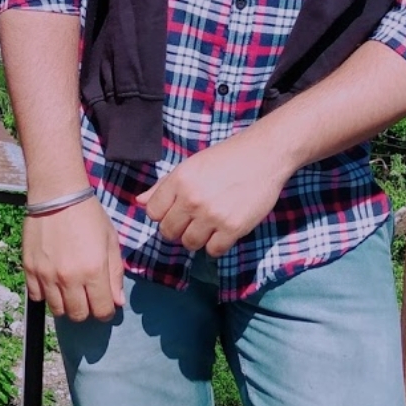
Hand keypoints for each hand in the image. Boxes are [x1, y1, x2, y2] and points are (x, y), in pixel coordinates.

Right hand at [22, 193, 124, 322]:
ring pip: (57, 310)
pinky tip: (52, 281)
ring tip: (70, 289)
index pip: (102, 311)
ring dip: (66, 304)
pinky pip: (37, 296)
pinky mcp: (30, 269)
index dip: (106, 311)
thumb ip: (115, 274)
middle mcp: (69, 278)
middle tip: (87, 297)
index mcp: (94, 270)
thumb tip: (117, 302)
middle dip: (87, 310)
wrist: (57, 195)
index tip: (105, 304)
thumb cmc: (88, 215)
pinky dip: (45, 294)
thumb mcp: (110, 241)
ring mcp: (47, 275)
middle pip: (78, 315)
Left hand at [137, 128, 286, 258]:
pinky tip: (224, 230)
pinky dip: (217, 244)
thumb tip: (140, 202)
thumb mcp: (191, 165)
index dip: (164, 214)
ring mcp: (212, 215)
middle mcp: (192, 199)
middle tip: (194, 219)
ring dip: (197, 238)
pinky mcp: (233, 228)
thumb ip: (164, 185)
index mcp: (179, 180)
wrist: (265, 155)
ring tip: (209, 224)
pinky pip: (213, 251)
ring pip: (190, 244)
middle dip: (178, 229)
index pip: (154, 213)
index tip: (177, 210)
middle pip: (169, 232)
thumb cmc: (226, 157)